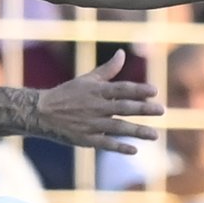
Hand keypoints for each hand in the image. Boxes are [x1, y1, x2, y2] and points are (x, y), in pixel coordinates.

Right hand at [36, 50, 163, 153]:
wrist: (41, 112)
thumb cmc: (67, 94)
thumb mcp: (87, 79)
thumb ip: (108, 69)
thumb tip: (122, 53)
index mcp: (97, 91)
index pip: (121, 89)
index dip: (138, 90)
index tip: (154, 91)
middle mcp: (95, 107)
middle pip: (123, 107)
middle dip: (143, 109)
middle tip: (161, 110)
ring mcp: (91, 124)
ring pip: (118, 127)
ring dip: (137, 131)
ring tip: (155, 135)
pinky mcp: (85, 139)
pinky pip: (105, 143)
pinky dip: (119, 147)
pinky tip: (134, 149)